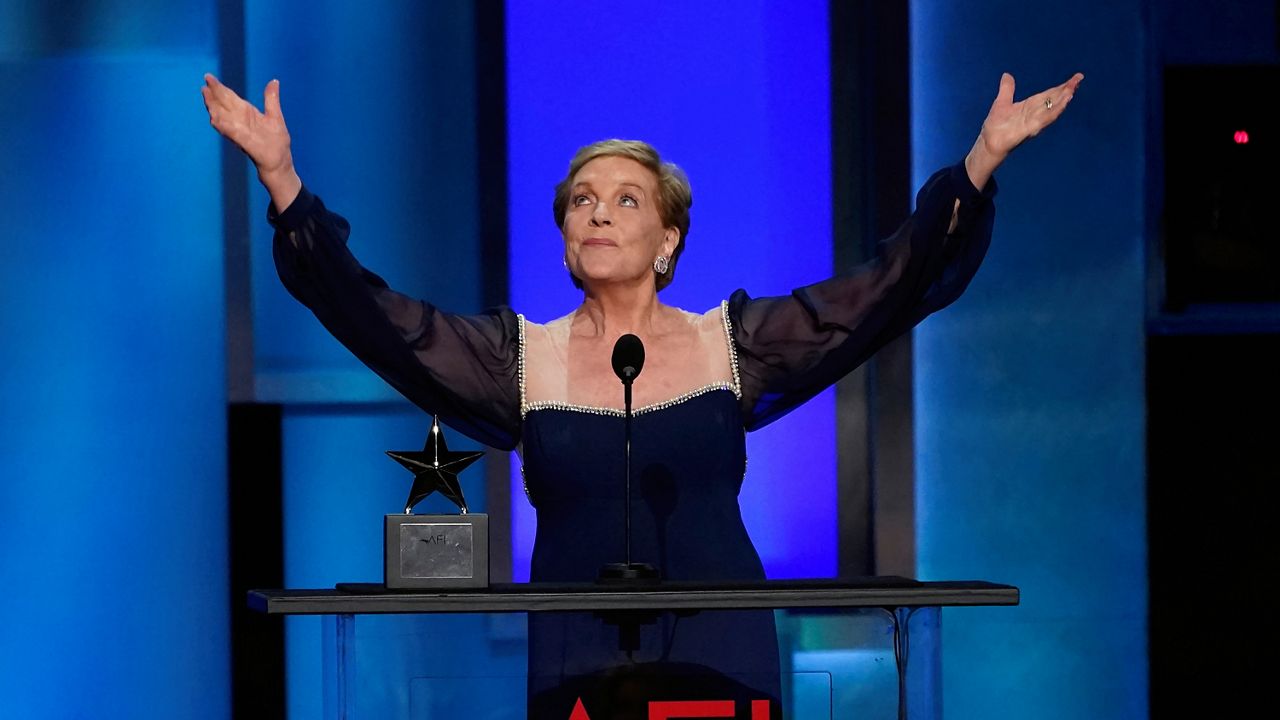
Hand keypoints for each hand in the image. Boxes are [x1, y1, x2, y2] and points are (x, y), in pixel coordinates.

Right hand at [201, 73, 300, 207]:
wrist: (278, 166)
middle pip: (224, 106)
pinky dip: (225, 127)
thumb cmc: (277, 143)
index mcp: (248, 114)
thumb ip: (271, 99)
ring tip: (206, 98)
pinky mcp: (247, 144)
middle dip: (214, 96)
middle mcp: (241, 122)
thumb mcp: (275, 118)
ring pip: (224, 119)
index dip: (220, 88)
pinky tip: (216, 120)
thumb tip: (274, 80)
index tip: (209, 78)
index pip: (230, 98)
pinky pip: (233, 134)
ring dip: (215, 109)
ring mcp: (242, 133)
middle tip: (204, 85)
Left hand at [965, 72, 1083, 189]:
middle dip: (1067, 90)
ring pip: (1052, 109)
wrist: (988, 142)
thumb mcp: (1002, 102)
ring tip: (1073, 90)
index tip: (1076, 78)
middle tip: (1079, 79)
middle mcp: (1035, 113)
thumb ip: (1008, 88)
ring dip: (1063, 100)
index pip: (1049, 94)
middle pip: (1054, 100)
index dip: (1062, 86)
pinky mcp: (1030, 129)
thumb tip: (1007, 75)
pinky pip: (1045, 119)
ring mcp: (1034, 121)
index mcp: (1030, 106)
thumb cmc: (996, 125)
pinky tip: (1062, 104)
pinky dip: (1054, 111)